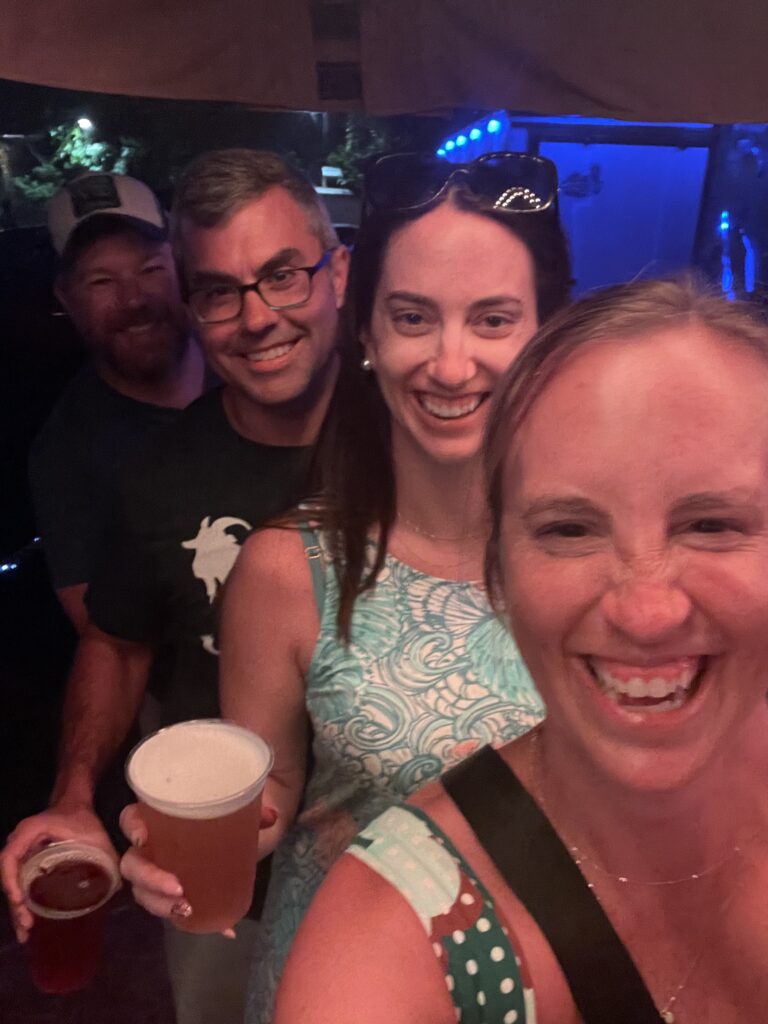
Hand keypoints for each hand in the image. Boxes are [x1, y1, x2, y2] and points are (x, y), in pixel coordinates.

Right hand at [1, 804, 115, 942]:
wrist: (75, 803)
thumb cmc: (82, 817)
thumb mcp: (95, 834)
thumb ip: (107, 855)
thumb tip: (119, 887)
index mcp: (29, 832)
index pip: (9, 858)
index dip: (11, 881)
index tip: (20, 901)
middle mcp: (19, 844)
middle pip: (9, 877)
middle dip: (15, 904)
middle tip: (27, 926)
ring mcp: (20, 854)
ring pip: (12, 884)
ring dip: (17, 908)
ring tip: (26, 934)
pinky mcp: (26, 863)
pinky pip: (19, 883)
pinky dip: (23, 902)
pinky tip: (29, 922)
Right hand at [119, 802, 277, 937]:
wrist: (231, 833)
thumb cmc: (218, 815)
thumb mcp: (232, 809)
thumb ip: (248, 811)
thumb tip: (270, 816)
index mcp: (157, 820)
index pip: (130, 819)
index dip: (131, 828)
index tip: (142, 838)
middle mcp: (150, 848)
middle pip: (133, 865)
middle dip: (149, 880)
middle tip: (177, 888)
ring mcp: (157, 875)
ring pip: (144, 893)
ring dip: (161, 905)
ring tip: (186, 909)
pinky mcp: (172, 896)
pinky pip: (174, 911)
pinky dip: (198, 923)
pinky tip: (224, 929)